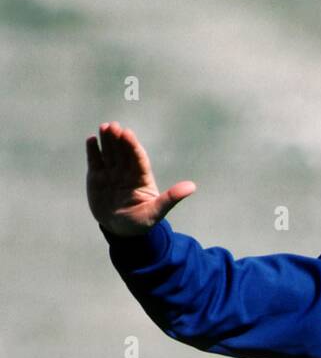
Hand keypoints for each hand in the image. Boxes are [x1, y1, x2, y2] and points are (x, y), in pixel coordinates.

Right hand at [85, 122, 196, 236]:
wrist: (119, 231)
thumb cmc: (140, 222)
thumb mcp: (157, 212)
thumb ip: (171, 198)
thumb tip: (192, 187)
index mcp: (141, 177)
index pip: (138, 158)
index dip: (133, 146)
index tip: (128, 134)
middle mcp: (126, 171)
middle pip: (123, 151)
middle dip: (119, 139)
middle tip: (114, 126)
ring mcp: (111, 172)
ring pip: (109, 152)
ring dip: (107, 140)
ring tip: (104, 127)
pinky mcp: (97, 176)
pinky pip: (95, 160)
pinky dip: (93, 151)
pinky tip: (91, 140)